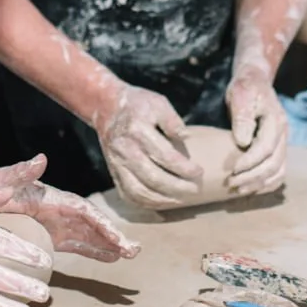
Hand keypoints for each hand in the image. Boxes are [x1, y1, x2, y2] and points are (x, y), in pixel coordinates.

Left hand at [0, 153, 141, 261]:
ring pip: (90, 235)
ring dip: (109, 244)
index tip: (119, 240)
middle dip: (114, 236)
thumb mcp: (3, 180)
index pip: (84, 211)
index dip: (103, 225)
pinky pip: (77, 245)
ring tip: (130, 256)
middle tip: (135, 252)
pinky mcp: (51, 236)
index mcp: (53, 198)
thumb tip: (42, 159)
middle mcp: (60, 211)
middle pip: (93, 223)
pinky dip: (94, 251)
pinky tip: (110, 260)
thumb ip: (21, 172)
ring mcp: (57, 224)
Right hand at [95, 80, 198, 207]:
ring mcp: (116, 164)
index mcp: (137, 130)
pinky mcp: (113, 173)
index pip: (164, 156)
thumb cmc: (138, 104)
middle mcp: (125, 150)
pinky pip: (128, 195)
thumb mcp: (158, 102)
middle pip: (153, 178)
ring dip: (163, 200)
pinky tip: (163, 202)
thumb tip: (186, 138)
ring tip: (182, 200)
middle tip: (196, 190)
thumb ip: (173, 120)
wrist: (106, 108)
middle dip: (177, 188)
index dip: (184, 168)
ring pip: (139, 191)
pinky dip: (146, 203)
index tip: (199, 172)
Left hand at [225, 68, 288, 194]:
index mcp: (276, 120)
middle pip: (274, 164)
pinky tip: (251, 188)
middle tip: (231, 184)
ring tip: (239, 190)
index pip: (266, 148)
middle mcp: (284, 133)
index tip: (232, 169)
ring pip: (279, 171)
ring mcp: (283, 142)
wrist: (255, 80)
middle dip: (252, 177)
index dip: (250, 162)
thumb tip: (243, 142)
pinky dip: (267, 183)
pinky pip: (279, 171)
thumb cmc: (245, 87)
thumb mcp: (240, 94)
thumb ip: (242, 117)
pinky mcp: (278, 148)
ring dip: (260, 184)